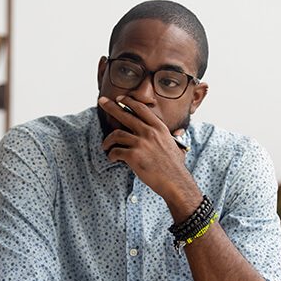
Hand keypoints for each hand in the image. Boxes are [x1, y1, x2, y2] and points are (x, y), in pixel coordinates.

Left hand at [98, 95, 200, 214]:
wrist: (176, 182)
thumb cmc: (176, 167)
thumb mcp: (175, 145)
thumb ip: (171, 137)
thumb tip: (178, 133)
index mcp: (159, 128)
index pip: (141, 108)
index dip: (129, 101)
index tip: (120, 98)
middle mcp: (149, 132)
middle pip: (124, 115)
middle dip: (111, 107)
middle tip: (102, 101)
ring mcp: (141, 143)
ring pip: (116, 134)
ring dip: (107, 140)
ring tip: (105, 146)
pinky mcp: (133, 156)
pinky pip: (115, 152)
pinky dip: (111, 155)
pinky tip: (112, 159)